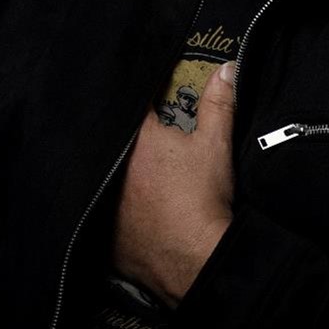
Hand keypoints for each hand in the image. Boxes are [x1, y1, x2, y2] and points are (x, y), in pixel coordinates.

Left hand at [113, 61, 235, 305]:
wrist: (196, 260)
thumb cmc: (204, 199)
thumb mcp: (215, 145)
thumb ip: (219, 103)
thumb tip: (226, 68)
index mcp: (135, 140)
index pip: (130, 107)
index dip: (139, 101)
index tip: (144, 98)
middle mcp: (111, 168)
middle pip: (112, 144)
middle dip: (123, 141)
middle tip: (143, 147)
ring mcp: (104, 203)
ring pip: (102, 180)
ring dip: (115, 177)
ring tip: (134, 179)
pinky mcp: (104, 236)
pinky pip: (102, 217)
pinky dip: (113, 213)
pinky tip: (128, 214)